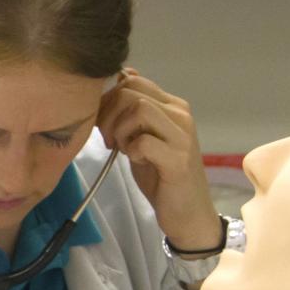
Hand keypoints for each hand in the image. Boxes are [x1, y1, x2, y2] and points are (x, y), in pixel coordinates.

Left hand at [97, 69, 219, 251]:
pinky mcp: (178, 159)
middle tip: (108, 140)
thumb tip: (121, 77)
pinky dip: (131, 150)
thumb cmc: (161, 177)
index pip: (132, 81)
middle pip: (131, 91)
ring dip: (120, 130)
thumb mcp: (141, 138)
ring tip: (122, 149)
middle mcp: (180, 114)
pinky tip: (136, 160)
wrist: (187, 212)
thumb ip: (132, 113)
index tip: (102, 123)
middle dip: (108, 114)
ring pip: (139, 109)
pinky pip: (144, 141)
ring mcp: (182, 135)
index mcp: (172, 106)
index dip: (108, 100)